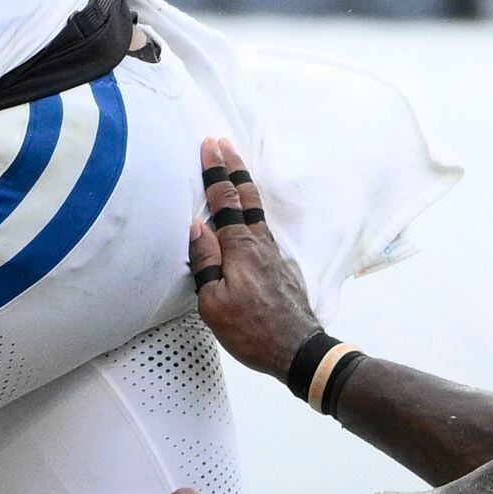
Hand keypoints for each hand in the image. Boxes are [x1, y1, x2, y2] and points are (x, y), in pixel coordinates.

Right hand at [184, 137, 323, 371]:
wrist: (297, 349)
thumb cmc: (251, 330)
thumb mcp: (214, 302)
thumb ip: (205, 262)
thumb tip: (195, 226)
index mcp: (241, 248)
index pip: (225, 202)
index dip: (216, 173)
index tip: (210, 146)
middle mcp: (260, 244)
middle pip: (247, 198)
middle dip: (234, 169)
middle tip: (224, 144)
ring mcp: (273, 255)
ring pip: (257, 212)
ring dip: (245, 189)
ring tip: (236, 174)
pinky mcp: (279, 268)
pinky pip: (262, 230)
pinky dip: (253, 214)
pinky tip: (250, 219)